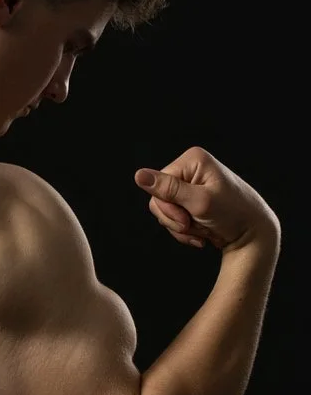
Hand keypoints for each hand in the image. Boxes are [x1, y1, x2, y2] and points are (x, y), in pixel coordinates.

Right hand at [134, 147, 279, 252]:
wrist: (254, 234)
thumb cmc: (233, 214)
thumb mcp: (199, 202)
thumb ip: (168, 190)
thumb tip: (139, 175)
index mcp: (192, 160)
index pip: (158, 184)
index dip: (168, 207)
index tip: (187, 220)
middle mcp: (190, 169)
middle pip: (159, 198)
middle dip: (175, 219)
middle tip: (194, 227)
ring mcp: (191, 186)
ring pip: (165, 211)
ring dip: (181, 227)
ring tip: (202, 230)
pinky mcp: (193, 201)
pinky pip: (174, 218)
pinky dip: (185, 231)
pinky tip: (202, 234)